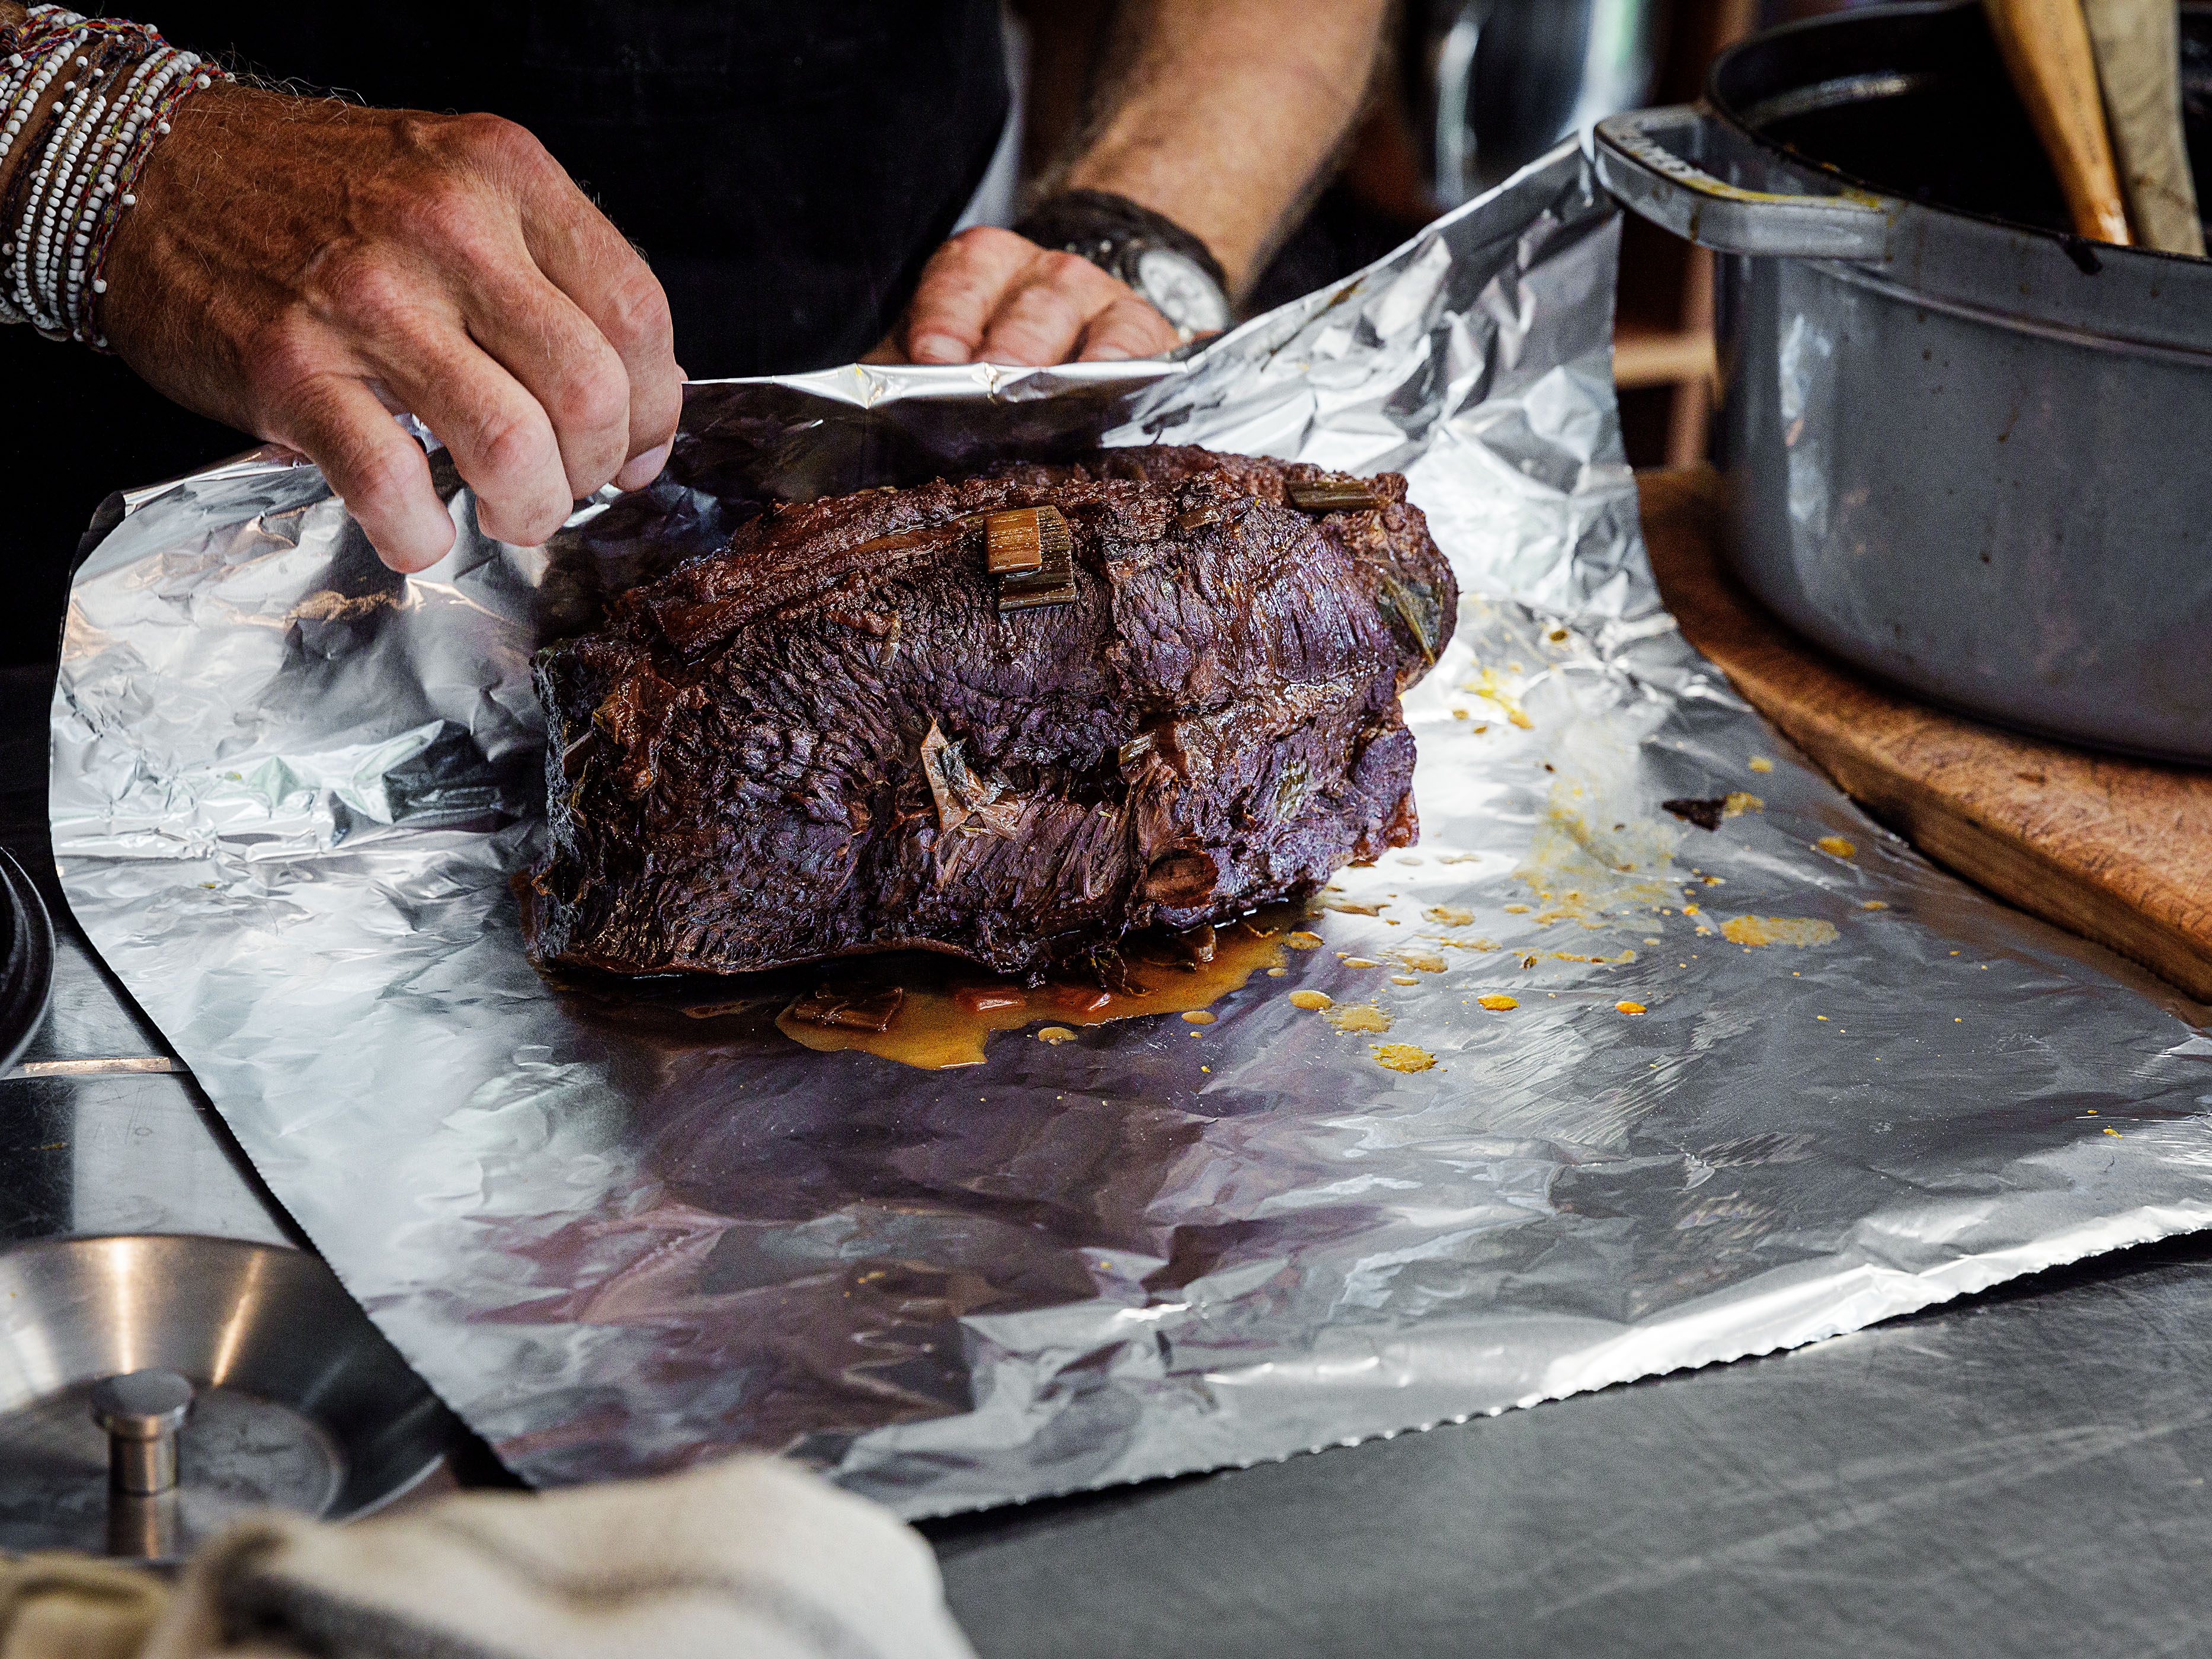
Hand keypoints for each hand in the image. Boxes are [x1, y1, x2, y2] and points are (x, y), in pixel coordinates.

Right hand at [99, 87, 683, 571]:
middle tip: (567, 487)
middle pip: (589, 393)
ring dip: (527, 510)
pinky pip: (394, 485)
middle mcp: (446, 227)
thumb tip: (639, 395)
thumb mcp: (456, 189)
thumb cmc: (316, 195)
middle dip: (596, 470)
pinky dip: (421, 534)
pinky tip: (419, 529)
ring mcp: (366, 298)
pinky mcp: (290, 368)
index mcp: (505, 176)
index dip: (657, 409)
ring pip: (513, 445)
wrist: (149, 170)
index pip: (636, 315)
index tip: (638, 451)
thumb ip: (549, 274)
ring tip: (507, 513)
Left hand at [871, 227, 1181, 366]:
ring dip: (1064, 361)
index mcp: (979, 268)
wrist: (1071, 348)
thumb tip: (852, 419)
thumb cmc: (990, 359)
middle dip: (1009, 349)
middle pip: (1026, 305)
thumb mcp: (938, 358)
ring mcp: (1097, 297)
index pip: (960, 279)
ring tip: (1053, 396)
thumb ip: (898, 378)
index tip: (934, 358)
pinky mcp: (1142, 331)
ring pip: (1080, 317)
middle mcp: (1041, 273)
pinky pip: (1141, 341)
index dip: (947, 318)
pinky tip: (1125, 386)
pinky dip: (1134, 362)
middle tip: (993, 386)